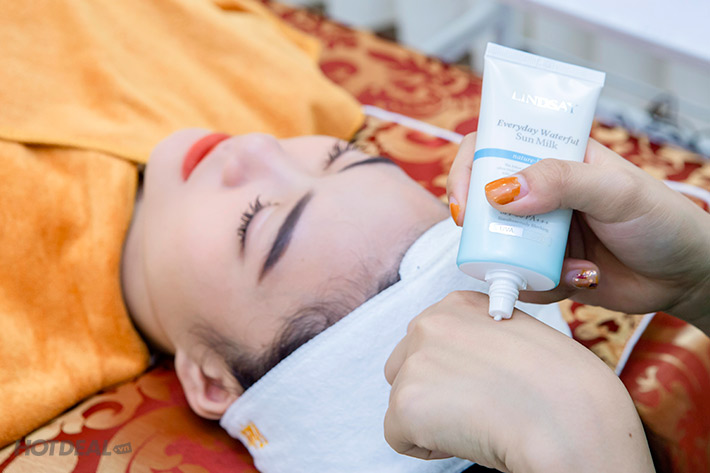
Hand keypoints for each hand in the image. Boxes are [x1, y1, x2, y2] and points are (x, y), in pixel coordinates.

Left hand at [383, 291, 654, 472]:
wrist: (571, 422)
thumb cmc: (568, 389)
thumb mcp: (524, 337)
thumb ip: (484, 340)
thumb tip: (469, 363)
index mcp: (460, 304)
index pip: (433, 339)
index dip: (453, 369)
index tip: (478, 383)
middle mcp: (430, 323)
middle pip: (405, 366)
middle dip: (432, 391)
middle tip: (477, 408)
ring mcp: (414, 362)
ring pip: (402, 401)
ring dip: (430, 418)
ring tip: (479, 422)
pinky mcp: (405, 403)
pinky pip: (398, 436)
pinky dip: (427, 446)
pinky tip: (468, 439)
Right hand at [447, 133, 709, 330]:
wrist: (684, 277)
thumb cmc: (661, 219)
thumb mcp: (615, 190)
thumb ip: (561, 182)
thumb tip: (500, 192)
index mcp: (555, 157)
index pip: (495, 145)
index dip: (470, 168)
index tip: (466, 200)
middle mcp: (540, 192)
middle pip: (484, 199)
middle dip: (483, 225)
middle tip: (487, 242)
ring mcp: (540, 232)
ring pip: (498, 244)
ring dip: (521, 261)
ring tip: (569, 266)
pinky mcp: (545, 267)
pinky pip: (522, 277)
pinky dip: (546, 283)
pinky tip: (584, 277)